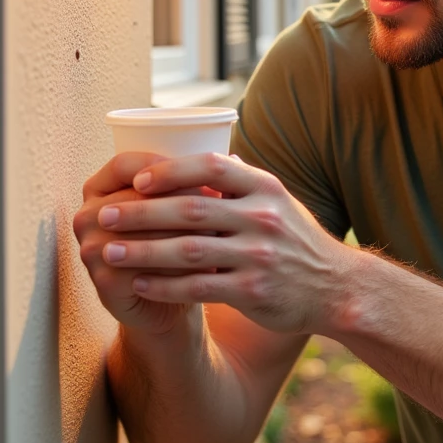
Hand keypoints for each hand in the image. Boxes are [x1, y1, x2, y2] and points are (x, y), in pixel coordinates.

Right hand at [74, 151, 212, 336]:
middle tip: (221, 208)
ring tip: (220, 237)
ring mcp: (90, 248)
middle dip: (180, 203)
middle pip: (135, 199)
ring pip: (142, 233)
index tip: (203, 176)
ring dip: (183, 235)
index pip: (124, 164)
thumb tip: (237, 156)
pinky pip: (142, 267)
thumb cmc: (179, 243)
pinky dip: (176, 267)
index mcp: (99, 188)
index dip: (162, 167)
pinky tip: (206, 268)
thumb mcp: (183, 209)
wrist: (169, 299)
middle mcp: (87, 215)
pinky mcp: (103, 280)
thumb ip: (197, 181)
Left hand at [89, 152, 355, 335]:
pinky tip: (137, 284)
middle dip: (141, 213)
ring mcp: (259, 256)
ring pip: (188, 251)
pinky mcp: (253, 291)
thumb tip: (206, 152)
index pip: (212, 167)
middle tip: (105, 215)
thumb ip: (242, 182)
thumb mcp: (279, 202)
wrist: (337, 289)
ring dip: (143, 251)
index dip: (170, 171)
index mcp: (265, 188)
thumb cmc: (297, 242)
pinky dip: (164, 286)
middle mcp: (263, 218)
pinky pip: (198, 288)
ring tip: (108, 251)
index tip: (136, 179)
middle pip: (191, 209)